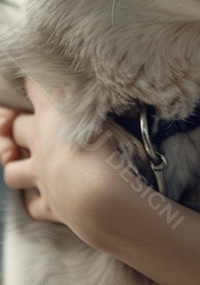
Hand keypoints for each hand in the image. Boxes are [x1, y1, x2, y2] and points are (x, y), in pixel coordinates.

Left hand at [2, 80, 115, 230]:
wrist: (100, 199)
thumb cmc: (103, 149)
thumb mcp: (100, 113)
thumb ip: (90, 101)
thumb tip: (92, 86)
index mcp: (50, 116)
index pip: (34, 87)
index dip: (33, 81)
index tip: (36, 79)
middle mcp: (40, 144)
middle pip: (14, 128)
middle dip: (14, 124)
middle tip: (24, 122)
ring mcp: (41, 177)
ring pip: (12, 172)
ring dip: (15, 165)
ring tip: (26, 162)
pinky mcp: (50, 206)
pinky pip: (33, 205)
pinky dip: (35, 200)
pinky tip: (43, 195)